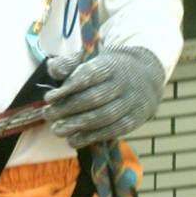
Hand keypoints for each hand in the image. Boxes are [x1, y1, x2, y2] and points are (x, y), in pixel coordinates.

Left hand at [43, 47, 164, 147]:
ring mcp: (132, 103)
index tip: (49, 98)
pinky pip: (112, 131)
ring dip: (76, 125)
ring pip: (103, 117)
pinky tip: (72, 139)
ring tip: (56, 129)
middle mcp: (124, 84)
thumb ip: (70, 62)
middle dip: (68, 109)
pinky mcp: (134, 120)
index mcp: (111, 64)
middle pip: (94, 98)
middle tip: (48, 115)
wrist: (146, 75)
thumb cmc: (110, 67)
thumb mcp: (93, 57)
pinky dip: (90, 137)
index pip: (89, 76)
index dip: (67, 88)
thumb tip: (53, 70)